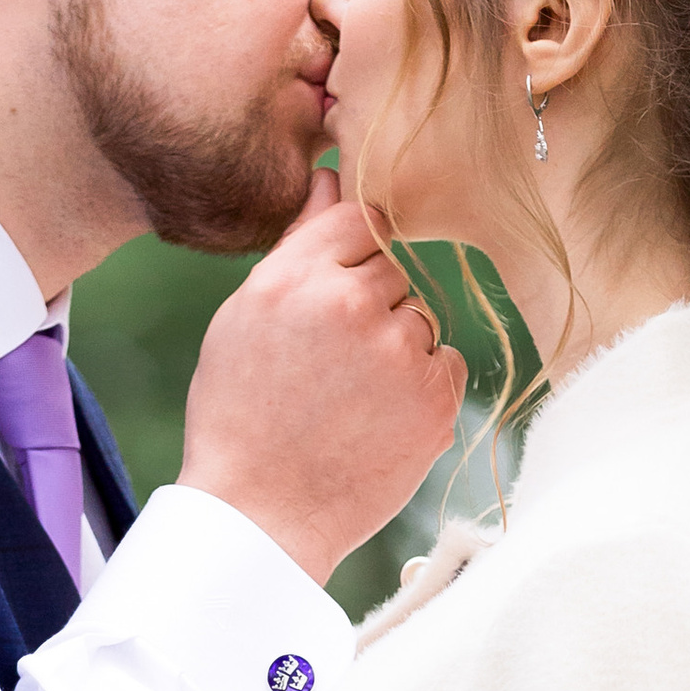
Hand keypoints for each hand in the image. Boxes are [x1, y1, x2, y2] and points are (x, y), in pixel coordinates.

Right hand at [179, 192, 464, 584]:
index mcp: (294, 278)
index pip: (361, 217)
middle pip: (395, 266)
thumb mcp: (246, 316)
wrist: (261, 515)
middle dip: (374, 302)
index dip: (353, 255)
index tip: (340, 292)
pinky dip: (423, 383)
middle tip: (334, 361)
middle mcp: (350, 305)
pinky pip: (447, 360)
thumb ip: (299, 243)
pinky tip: (378, 416)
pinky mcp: (435, 400)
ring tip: (351, 395)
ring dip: (399, 343)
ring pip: (422, 314)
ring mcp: (399, 353)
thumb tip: (332, 175)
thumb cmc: (241, 412)